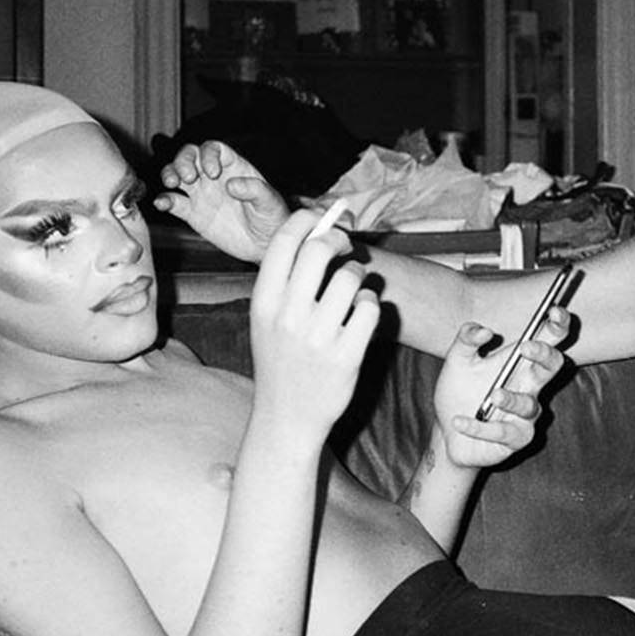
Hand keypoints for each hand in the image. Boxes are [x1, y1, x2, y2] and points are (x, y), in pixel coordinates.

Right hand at [155, 140, 291, 262]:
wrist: (265, 245)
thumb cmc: (272, 219)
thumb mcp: (269, 202)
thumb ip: (254, 190)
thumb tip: (231, 184)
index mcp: (232, 167)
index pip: (213, 149)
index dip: (208, 155)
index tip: (213, 173)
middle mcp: (213, 177)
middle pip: (189, 156)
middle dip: (183, 161)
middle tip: (188, 178)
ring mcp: (201, 194)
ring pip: (177, 174)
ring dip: (169, 174)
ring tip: (172, 184)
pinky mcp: (193, 214)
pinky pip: (173, 202)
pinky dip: (164, 200)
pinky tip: (162, 203)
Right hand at [249, 207, 374, 439]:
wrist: (288, 417)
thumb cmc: (281, 360)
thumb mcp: (268, 319)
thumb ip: (285, 278)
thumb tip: (315, 227)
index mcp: (263, 302)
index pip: (285, 242)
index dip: (308, 220)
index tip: (321, 218)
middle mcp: (288, 316)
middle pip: (319, 249)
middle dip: (337, 238)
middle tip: (345, 244)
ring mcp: (318, 337)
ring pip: (351, 277)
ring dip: (359, 275)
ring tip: (353, 288)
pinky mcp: (347, 355)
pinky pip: (370, 307)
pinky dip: (370, 303)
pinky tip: (362, 313)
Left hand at [433, 307, 569, 467]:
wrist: (447, 431)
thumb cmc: (459, 392)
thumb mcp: (457, 361)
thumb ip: (466, 340)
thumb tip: (484, 331)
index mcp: (520, 362)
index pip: (550, 340)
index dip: (558, 324)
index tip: (553, 311)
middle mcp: (529, 386)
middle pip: (552, 366)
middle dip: (544, 354)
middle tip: (525, 347)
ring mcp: (526, 415)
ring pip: (529, 405)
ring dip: (511, 399)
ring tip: (493, 395)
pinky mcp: (516, 439)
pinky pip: (505, 433)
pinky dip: (480, 427)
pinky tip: (459, 421)